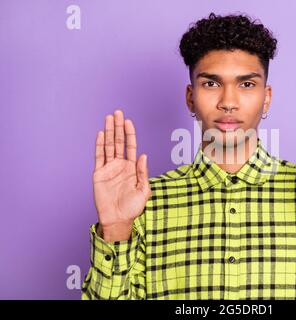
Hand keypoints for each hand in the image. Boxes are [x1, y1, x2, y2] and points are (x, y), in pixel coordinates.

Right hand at [93, 110, 151, 241]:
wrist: (118, 219)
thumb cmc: (132, 207)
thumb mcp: (143, 190)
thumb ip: (142, 172)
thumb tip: (143, 155)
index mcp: (131, 168)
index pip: (130, 146)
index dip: (129, 134)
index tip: (129, 122)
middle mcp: (119, 165)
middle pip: (118, 142)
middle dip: (118, 127)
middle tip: (118, 112)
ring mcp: (108, 168)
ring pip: (108, 146)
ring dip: (108, 132)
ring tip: (108, 118)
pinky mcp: (99, 174)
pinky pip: (98, 157)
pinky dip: (98, 145)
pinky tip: (99, 134)